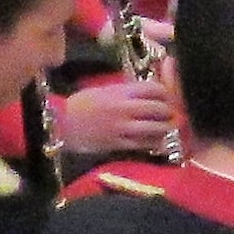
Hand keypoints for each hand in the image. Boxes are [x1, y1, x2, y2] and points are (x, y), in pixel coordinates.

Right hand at [53, 74, 176, 159]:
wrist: (63, 124)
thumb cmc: (82, 104)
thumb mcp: (104, 90)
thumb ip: (127, 91)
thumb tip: (148, 92)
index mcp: (121, 92)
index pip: (153, 89)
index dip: (164, 92)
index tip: (165, 95)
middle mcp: (124, 109)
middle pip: (159, 108)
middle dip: (169, 111)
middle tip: (170, 112)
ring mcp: (123, 128)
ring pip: (155, 128)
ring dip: (165, 127)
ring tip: (166, 126)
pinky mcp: (119, 144)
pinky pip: (144, 144)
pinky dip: (154, 142)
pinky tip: (155, 140)